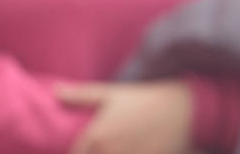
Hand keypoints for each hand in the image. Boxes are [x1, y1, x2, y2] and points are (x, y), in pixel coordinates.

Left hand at [57, 81, 193, 153]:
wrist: (185, 108)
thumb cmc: (145, 99)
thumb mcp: (112, 93)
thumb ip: (81, 96)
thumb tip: (54, 91)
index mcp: (96, 135)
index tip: (86, 149)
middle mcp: (109, 151)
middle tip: (107, 147)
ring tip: (118, 149)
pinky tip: (135, 151)